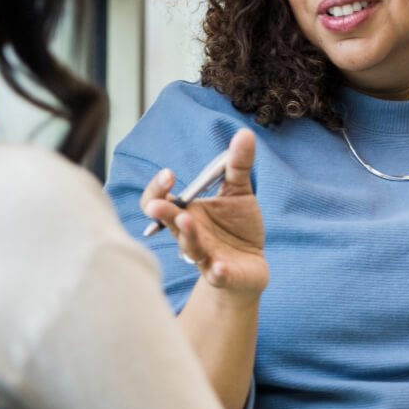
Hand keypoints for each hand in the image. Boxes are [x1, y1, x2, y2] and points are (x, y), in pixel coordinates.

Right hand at [140, 129, 268, 301]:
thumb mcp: (239, 192)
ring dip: (187, 235)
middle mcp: (190, 234)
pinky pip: (216, 275)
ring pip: (189, 246)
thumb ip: (238, 165)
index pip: (159, 201)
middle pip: (167, 223)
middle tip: (159, 204)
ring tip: (186, 221)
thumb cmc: (237, 228)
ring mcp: (205, 255)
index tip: (169, 175)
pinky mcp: (224, 275)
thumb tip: (245, 133)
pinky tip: (219, 266)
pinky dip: (217, 271)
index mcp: (187, 212)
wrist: (251, 265)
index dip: (158, 189)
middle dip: (162, 212)